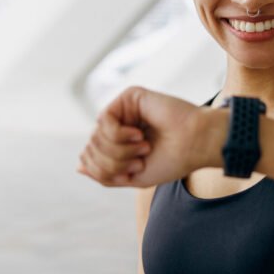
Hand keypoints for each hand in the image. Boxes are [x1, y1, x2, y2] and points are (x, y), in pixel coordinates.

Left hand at [76, 86, 222, 187]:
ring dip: (119, 150)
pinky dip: (119, 134)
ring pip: (96, 136)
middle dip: (112, 162)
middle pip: (91, 147)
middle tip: (140, 160)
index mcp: (120, 143)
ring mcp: (123, 110)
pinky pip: (104, 119)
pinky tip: (139, 135)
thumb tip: (79, 166)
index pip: (90, 157)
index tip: (134, 172)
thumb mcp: (132, 177)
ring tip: (144, 147)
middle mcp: (120, 124)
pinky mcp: (129, 97)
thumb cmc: (171, 161)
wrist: (195, 145)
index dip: (103, 170)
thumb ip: (105, 174)